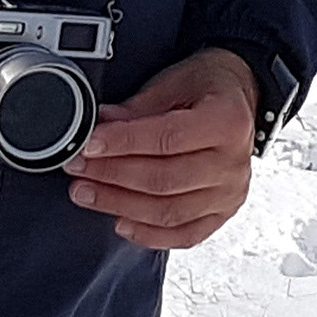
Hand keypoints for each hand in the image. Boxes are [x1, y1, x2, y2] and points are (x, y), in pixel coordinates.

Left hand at [65, 48, 258, 249]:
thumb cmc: (208, 85)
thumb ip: (139, 108)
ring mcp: (229, 193)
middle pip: (164, 180)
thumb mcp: (174, 81)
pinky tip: (121, 222)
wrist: (238, 96)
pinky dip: (149, 234)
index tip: (89, 144)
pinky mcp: (222, 213)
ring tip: (88, 193)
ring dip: (121, 205)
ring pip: (168, 212)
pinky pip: (184, 235)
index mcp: (226, 121)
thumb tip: (101, 126)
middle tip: (78, 168)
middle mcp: (233, 163)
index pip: (166, 139)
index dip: (122, 144)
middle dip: (112, 175)